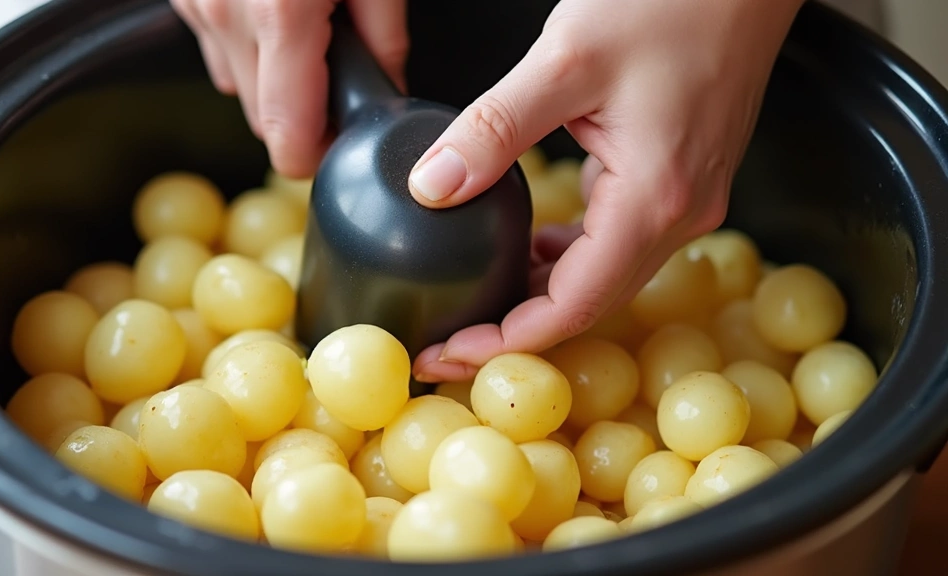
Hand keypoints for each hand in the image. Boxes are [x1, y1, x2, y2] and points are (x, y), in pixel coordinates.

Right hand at [170, 0, 408, 176]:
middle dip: (305, 114)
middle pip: (264, 120)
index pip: (287, 137)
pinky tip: (276, 7)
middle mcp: (226, 14)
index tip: (343, 144)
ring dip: (273, 79)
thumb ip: (384, 39)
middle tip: (341, 75)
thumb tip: (385, 92)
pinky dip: (248, 44)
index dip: (319, 155)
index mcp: (281, 13)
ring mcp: (196, 3)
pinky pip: (219, 48)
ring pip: (238, 86)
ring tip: (309, 29)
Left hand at [410, 0, 806, 382]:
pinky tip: (532, 245)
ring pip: (603, 277)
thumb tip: (432, 187)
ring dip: (540, 296)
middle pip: (589, 305)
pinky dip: (569, 258)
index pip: (571, 307)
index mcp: (653, 199)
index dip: (503, 341)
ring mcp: (687, 200)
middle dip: (513, 329)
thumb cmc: (672, 1)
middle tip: (446, 338)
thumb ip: (493, 129)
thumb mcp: (566, 59)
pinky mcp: (682, 180)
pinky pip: (618, 242)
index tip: (446, 355)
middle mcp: (679, 214)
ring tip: (478, 300)